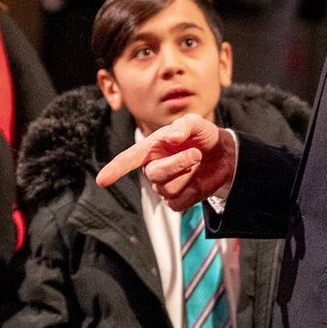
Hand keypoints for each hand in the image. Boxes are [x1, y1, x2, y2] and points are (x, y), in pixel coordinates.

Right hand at [95, 113, 236, 210]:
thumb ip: (184, 125)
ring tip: (197, 162)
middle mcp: (153, 167)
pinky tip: (197, 181)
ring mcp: (165, 185)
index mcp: (151, 148)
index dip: (115, 169)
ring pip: (166, 189)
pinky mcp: (178, 199)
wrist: (224, 154)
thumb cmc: (203, 136)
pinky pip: (176, 204)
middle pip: (153, 174)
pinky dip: (190, 193)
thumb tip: (172, 137)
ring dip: (186, 176)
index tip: (102, 180)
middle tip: (196, 153)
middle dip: (177, 164)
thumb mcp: (196, 123)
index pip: (128, 159)